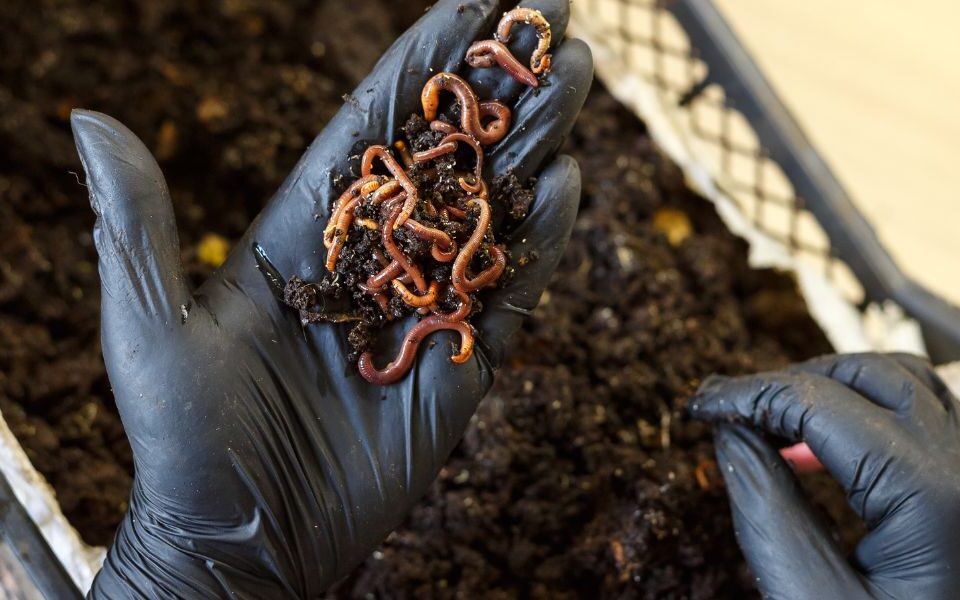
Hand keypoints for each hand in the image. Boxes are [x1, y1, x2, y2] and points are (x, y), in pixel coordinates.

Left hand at [71, 0, 592, 595]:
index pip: (374, 124)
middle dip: (500, 83)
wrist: (244, 538)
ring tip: (574, 73)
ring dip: (534, 139)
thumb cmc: (182, 438)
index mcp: (306, 231)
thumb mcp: (148, 327)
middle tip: (550, 17)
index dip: (424, 61)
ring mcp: (423, 304)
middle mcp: (374, 255)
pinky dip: (541, 239)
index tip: (474, 0)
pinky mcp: (459, 360)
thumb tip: (89, 119)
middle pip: (449, 152)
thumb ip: (139, 223)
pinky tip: (570, 182)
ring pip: (491, 206)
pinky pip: (509, 290)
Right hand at [690, 353, 959, 599]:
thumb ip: (766, 507)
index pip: (819, 404)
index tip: (699, 405)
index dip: (747, 394)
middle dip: (787, 382)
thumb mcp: (811, 599)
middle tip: (729, 409)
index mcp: (931, 496)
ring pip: (905, 382)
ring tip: (772, 420)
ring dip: (831, 388)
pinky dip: (868, 412)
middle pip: (868, 374)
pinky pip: (927, 417)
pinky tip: (821, 450)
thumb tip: (729, 433)